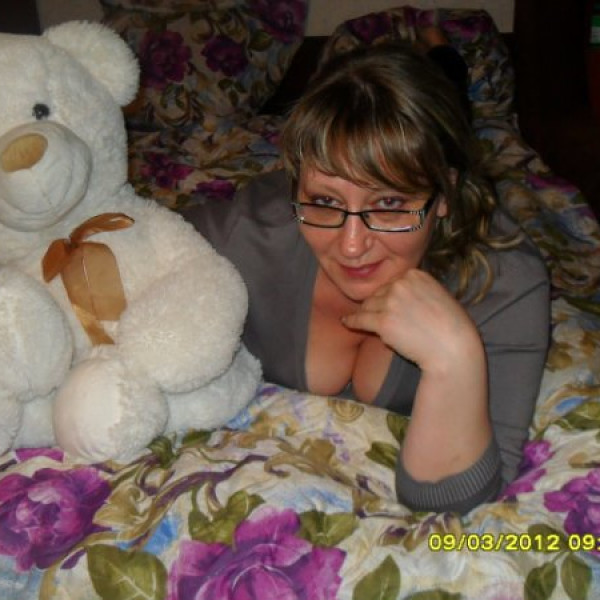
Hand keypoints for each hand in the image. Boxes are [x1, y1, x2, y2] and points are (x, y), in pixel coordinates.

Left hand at [342, 269, 480, 372]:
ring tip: (370, 324)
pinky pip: (359, 319)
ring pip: (368, 306)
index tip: (393, 308)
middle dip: (380, 306)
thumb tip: (397, 292)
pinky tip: (345, 322)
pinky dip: (351, 321)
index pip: (393, 283)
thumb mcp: (439, 296)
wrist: (453, 349)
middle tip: (388, 321)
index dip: (391, 297)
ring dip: (368, 315)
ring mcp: (391, 302)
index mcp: (416, 274)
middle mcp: (401, 284)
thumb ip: (418, 290)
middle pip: (378, 293)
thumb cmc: (452, 327)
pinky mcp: (383, 321)